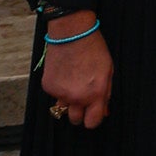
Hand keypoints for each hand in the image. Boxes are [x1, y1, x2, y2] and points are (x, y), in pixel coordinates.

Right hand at [40, 14, 113, 128]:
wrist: (71, 33)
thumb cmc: (93, 49)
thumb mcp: (108, 71)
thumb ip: (105, 93)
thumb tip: (104, 111)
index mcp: (95, 94)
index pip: (92, 122)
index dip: (93, 118)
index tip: (93, 113)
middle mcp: (77, 97)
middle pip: (75, 120)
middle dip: (79, 112)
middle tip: (81, 98)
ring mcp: (61, 93)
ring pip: (63, 107)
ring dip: (68, 100)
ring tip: (72, 81)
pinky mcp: (48, 87)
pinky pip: (54, 95)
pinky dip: (58, 88)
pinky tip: (63, 72)